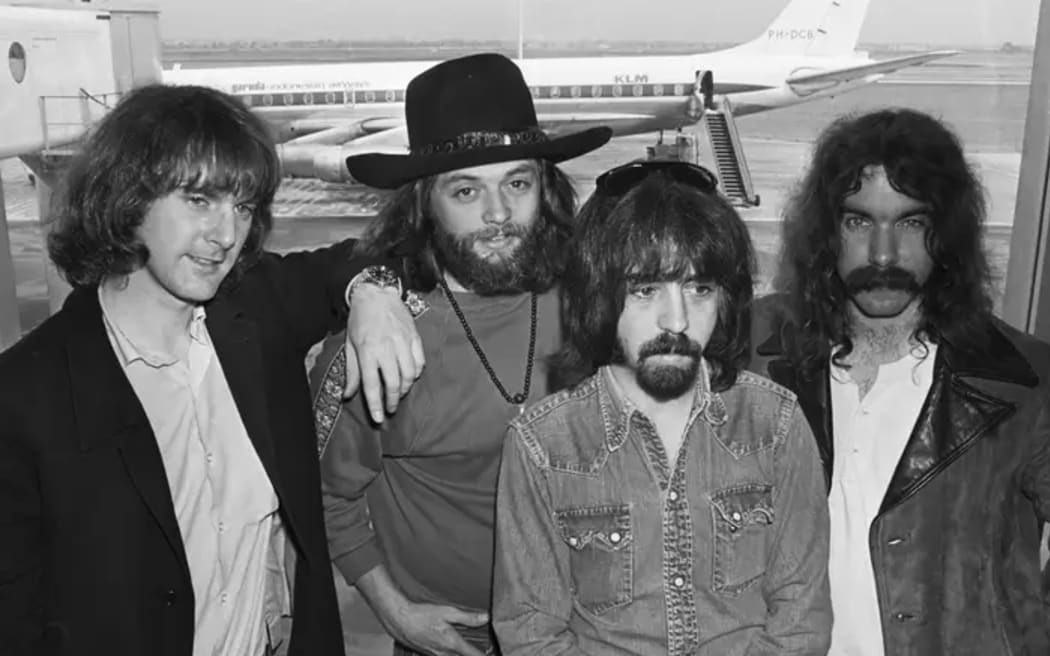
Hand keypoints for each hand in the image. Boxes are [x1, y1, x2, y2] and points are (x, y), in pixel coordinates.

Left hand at [343, 283, 424, 422]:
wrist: (376, 293)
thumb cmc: (360, 320)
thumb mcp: (350, 345)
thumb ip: (352, 372)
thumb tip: (348, 395)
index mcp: (367, 350)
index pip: (372, 384)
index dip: (375, 404)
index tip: (378, 418)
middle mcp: (386, 348)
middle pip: (393, 383)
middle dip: (392, 401)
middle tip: (389, 409)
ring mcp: (403, 342)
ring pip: (410, 375)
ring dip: (404, 389)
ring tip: (398, 394)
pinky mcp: (415, 337)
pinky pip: (420, 362)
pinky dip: (416, 373)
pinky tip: (409, 377)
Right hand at [378, 599, 489, 655]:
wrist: (399, 621)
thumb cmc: (421, 615)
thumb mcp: (447, 612)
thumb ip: (467, 618)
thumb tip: (485, 618)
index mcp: (452, 644)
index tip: (495, 654)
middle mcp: (445, 654)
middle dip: (473, 654)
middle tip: (485, 650)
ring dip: (463, 654)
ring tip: (470, 649)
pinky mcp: (431, 655)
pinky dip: (453, 654)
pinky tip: (453, 648)